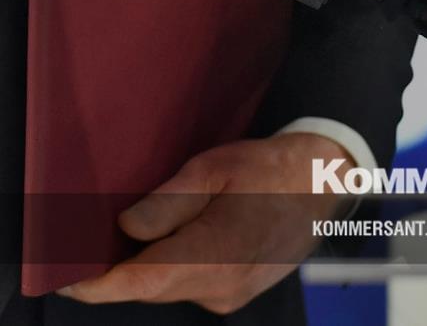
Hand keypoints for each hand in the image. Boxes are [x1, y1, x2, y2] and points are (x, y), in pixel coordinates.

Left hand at [57, 133, 351, 314]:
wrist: (324, 185)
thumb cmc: (273, 171)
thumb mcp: (214, 169)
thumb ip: (167, 203)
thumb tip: (125, 230)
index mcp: (217, 254)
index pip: (140, 282)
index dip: (94, 285)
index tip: (64, 277)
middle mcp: (222, 286)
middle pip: (148, 286)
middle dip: (119, 267)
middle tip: (95, 237)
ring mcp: (230, 295)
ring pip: (167, 286)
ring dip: (149, 263)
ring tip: (149, 226)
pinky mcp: (234, 293)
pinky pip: (188, 285)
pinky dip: (173, 265)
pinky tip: (183, 235)